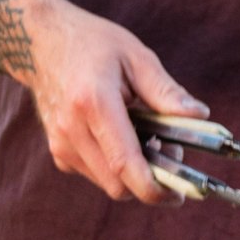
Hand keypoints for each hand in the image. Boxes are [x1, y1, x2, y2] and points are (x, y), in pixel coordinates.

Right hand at [21, 0, 205, 203]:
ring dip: (133, 174)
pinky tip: (122, 138)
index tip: (178, 195)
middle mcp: (72, 130)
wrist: (40, 45)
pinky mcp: (58, 152)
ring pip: (107, 183)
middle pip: (117, 185)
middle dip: (149, 180)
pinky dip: (115, 167)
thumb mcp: (135, 56)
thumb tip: (199, 116)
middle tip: (170, 153)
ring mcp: (61, 144)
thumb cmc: (92, 44)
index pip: (124, 164)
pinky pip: (94, 174)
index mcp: (94, 104)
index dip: (153, 188)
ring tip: (148, 140)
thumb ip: (166, 91)